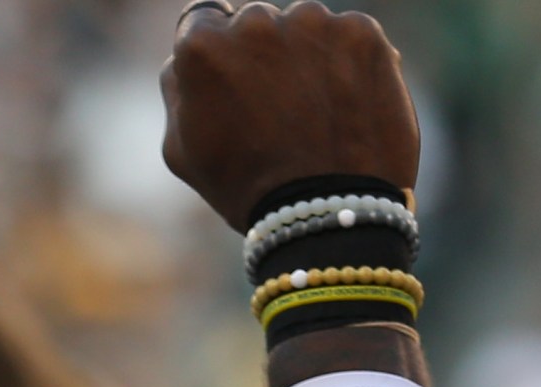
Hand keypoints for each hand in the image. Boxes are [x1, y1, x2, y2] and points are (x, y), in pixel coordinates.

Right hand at [161, 1, 419, 230]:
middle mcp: (255, 21)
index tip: (237, 80)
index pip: (205, 19)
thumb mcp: (183, 149)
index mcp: (202, 45)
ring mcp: (312, 23)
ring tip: (316, 114)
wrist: (328, 212)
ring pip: (305, 27)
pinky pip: (349, 37)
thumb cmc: (246, 188)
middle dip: (265, 55)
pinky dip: (349, 64)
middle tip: (280, 109)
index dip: (221, 52)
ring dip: (308, 56)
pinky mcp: (361, 33)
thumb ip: (178, 89)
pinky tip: (345, 107)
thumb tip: (186, 56)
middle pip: (258, 22)